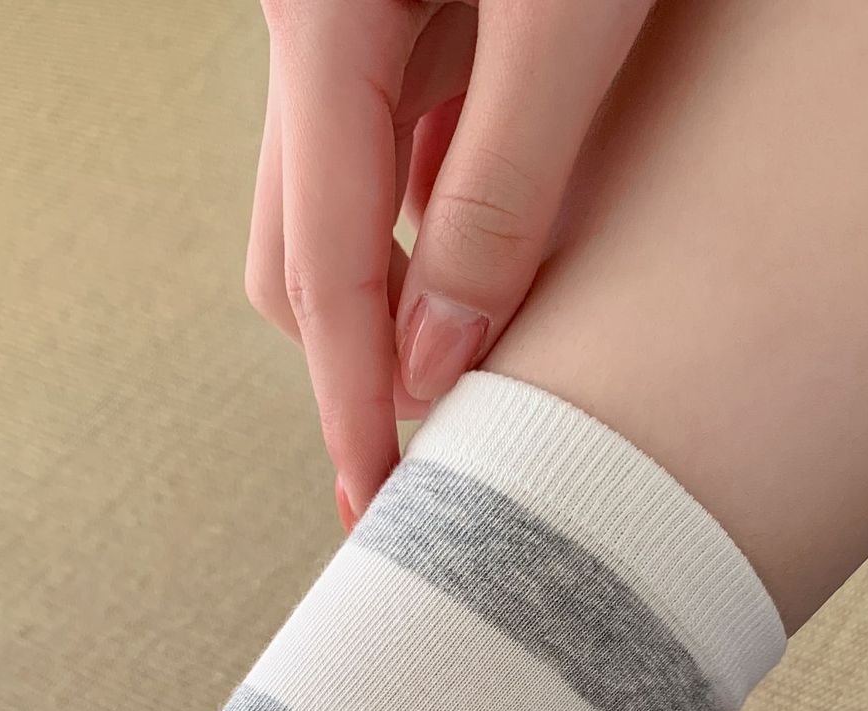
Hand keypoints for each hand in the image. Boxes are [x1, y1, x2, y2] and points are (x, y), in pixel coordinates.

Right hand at [246, 0, 655, 529]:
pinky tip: (507, 245)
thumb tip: (437, 359)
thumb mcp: (565, 18)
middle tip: (450, 445)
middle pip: (302, 255)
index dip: (350, 405)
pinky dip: (439, 217)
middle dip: (365, 360)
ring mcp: (344, 18)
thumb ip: (501, 185)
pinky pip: (393, 145)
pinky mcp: (397, 3)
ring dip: (403, 291)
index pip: (319, 269)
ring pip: (342, 207)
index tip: (379, 504)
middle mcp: (307, 30)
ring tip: (493, 358)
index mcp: (321, 25)